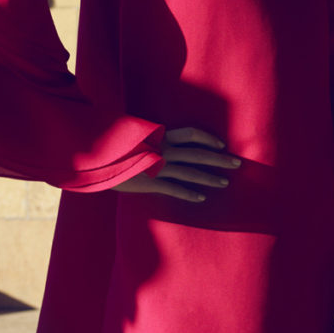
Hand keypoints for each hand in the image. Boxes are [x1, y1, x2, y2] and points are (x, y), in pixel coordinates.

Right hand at [118, 127, 240, 202]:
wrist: (96, 157)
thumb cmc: (115, 145)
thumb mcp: (136, 135)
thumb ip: (152, 137)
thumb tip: (164, 137)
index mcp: (161, 135)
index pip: (191, 133)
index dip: (208, 138)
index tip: (221, 145)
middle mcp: (163, 149)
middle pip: (199, 153)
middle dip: (219, 159)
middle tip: (237, 163)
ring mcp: (158, 166)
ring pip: (191, 172)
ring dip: (210, 178)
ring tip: (224, 182)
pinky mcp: (151, 182)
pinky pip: (175, 189)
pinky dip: (189, 194)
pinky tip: (201, 198)